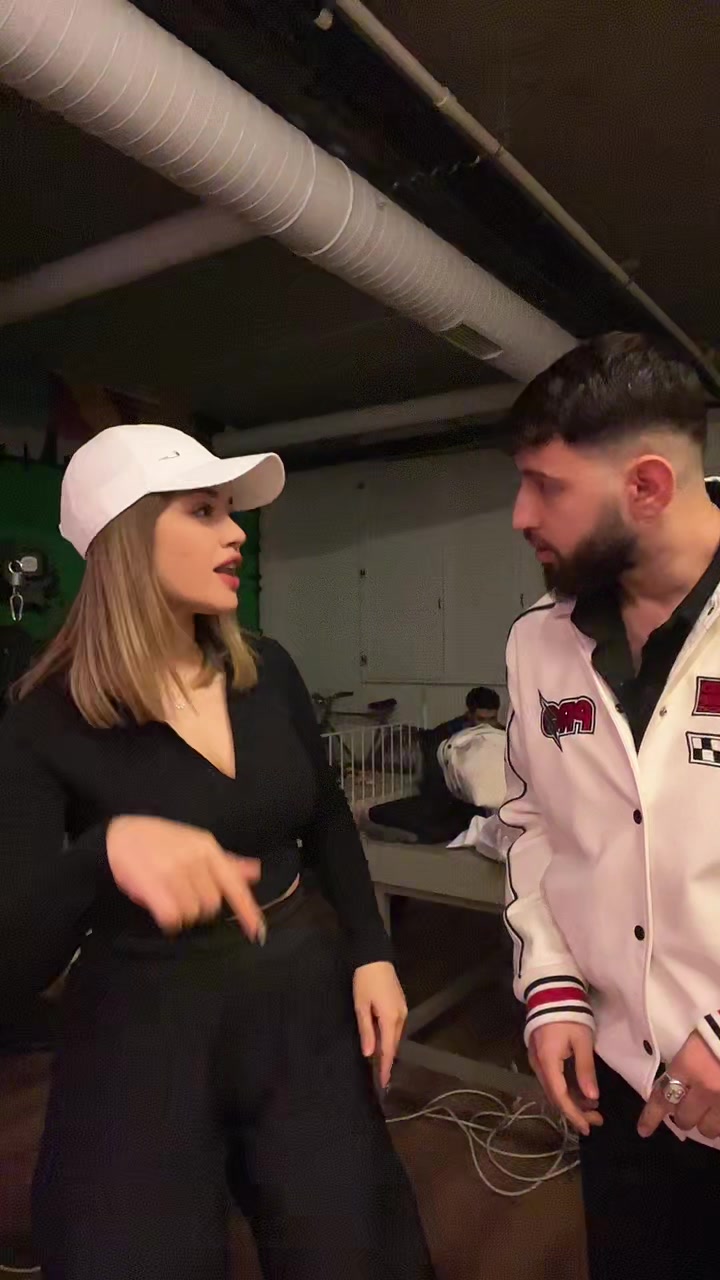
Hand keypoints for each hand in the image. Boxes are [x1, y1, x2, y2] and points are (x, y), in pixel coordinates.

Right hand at [107, 815, 262, 939]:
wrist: (118, 837)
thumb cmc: (160, 841)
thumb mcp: (195, 844)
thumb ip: (226, 861)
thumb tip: (255, 872)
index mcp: (208, 849)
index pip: (234, 884)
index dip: (247, 911)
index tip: (258, 933)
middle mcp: (194, 860)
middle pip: (212, 905)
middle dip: (200, 907)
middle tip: (184, 897)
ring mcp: (174, 872)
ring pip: (192, 914)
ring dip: (183, 914)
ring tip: (169, 899)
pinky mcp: (153, 886)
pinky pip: (173, 918)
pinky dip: (169, 921)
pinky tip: (162, 912)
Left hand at [353, 961, 407, 1089]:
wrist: (375, 957)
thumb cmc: (365, 981)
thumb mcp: (361, 1006)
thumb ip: (366, 1030)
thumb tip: (369, 1054)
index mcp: (390, 1018)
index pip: (388, 1049)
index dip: (385, 1067)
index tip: (383, 1083)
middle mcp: (401, 1016)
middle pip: (394, 1044)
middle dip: (387, 1061)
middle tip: (379, 1077)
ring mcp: (402, 1010)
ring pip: (395, 1036)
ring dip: (388, 1049)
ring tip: (379, 1064)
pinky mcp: (400, 1004)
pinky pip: (396, 1027)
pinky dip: (389, 1037)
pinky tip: (382, 1042)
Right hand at [529, 1022, 602, 1136]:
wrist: (551, 991)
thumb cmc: (570, 1014)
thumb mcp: (582, 1041)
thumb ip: (586, 1070)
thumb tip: (592, 1098)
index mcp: (547, 1060)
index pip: (559, 1095)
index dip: (573, 1114)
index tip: (588, 1127)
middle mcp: (537, 1064)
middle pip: (554, 1095)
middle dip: (575, 1110)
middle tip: (596, 1120)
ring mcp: (536, 1060)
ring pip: (553, 1089)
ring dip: (572, 1101)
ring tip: (594, 1108)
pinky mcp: (539, 1055)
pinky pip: (551, 1079)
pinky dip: (566, 1089)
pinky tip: (581, 1092)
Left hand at [638, 1031, 719, 1138]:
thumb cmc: (718, 1029)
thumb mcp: (693, 1045)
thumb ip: (683, 1068)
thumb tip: (674, 1089)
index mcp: (688, 1067)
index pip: (662, 1098)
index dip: (651, 1117)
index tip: (643, 1130)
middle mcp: (705, 1088)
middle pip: (684, 1119)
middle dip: (683, 1116)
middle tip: (687, 1108)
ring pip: (708, 1130)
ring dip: (705, 1123)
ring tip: (709, 1112)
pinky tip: (718, 1112)